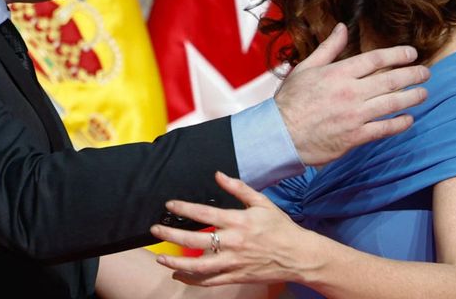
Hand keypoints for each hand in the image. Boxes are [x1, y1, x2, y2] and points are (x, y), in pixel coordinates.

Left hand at [150, 171, 319, 286]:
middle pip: (195, 240)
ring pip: (199, 266)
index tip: (169, 205)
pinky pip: (209, 281)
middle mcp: (233, 243)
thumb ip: (238, 188)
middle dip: (172, 234)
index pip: (205, 213)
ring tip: (161, 258)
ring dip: (177, 263)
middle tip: (156, 230)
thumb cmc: (280, 228)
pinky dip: (191, 279)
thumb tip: (218, 174)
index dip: (184, 208)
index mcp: (238, 221)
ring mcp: (233, 263)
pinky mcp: (236, 276)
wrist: (299, 256)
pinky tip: (178, 274)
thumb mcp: (262, 203)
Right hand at [275, 23, 428, 165]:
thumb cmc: (290, 101)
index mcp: (338, 73)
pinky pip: (384, 128)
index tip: (411, 53)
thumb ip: (328, 48)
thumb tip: (342, 27)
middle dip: (412, 74)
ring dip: (412, 97)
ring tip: (423, 93)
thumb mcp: (306, 68)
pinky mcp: (355, 136)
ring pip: (392, 103)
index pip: (376, 59)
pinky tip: (409, 119)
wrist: (280, 134)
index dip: (397, 54)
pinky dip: (400, 123)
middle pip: (390, 80)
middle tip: (426, 72)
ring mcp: (354, 115)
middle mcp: (350, 92)